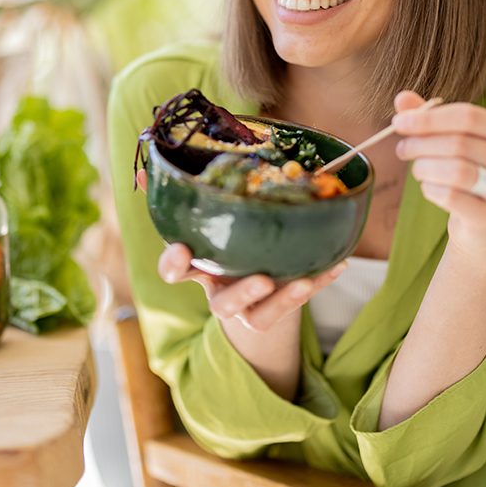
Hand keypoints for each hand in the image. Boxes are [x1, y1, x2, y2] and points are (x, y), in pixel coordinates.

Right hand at [136, 169, 346, 330]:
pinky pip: (298, 303)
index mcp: (198, 268)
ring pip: (260, 316)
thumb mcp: (205, 218)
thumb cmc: (224, 240)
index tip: (181, 250)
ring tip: (301, 282)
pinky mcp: (277, 311)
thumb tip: (147, 170)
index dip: (174, 264)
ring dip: (282, 301)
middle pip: (221, 305)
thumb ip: (182, 194)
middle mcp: (220, 293)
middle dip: (240, 294)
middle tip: (260, 280)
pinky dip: (318, 282)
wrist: (250, 286)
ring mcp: (250, 308)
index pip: (176, 271)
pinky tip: (338, 263)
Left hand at [391, 91, 485, 257]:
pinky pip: (451, 197)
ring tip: (417, 170)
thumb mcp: (450, 143)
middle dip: (421, 144)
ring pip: (457, 171)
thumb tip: (402, 98)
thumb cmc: (465, 175)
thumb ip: (429, 119)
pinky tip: (429, 188)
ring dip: (425, 168)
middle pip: (460, 143)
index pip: (468, 116)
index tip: (399, 122)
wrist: (482, 227)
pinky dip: (431, 190)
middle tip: (402, 150)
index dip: (429, 118)